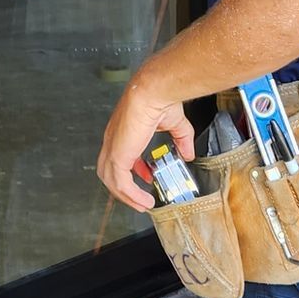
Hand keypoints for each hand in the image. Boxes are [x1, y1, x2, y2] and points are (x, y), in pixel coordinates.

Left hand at [97, 73, 196, 214]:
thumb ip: (181, 140)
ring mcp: (113, 149)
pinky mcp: (117, 156)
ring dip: (126, 196)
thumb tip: (189, 154)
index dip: (133, 168)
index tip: (146, 175)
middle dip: (124, 187)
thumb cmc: (160, 99)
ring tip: (142, 205)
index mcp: (123, 132)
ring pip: (111, 181)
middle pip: (109, 172)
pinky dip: (131, 195)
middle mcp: (114, 141)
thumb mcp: (175, 124)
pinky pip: (120, 184)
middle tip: (140, 198)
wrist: (154, 92)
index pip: (120, 155)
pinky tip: (144, 200)